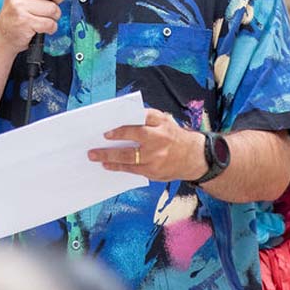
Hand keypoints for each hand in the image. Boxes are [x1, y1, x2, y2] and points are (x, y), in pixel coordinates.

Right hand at [0, 0, 75, 51]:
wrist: (5, 32)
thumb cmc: (22, 8)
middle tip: (53, 2)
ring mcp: (18, 4)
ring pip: (53, 8)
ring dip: (54, 15)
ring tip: (45, 16)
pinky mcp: (23, 21)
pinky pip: (49, 23)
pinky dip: (51, 27)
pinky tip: (42, 26)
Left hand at [88, 109, 205, 182]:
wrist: (194, 157)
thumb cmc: (174, 136)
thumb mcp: (165, 121)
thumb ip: (146, 118)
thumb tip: (121, 118)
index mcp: (161, 124)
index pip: (140, 122)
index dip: (123, 128)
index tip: (107, 131)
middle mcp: (159, 140)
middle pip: (133, 140)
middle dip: (113, 142)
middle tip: (96, 144)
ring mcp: (156, 158)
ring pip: (129, 158)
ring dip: (110, 157)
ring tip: (95, 156)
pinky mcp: (153, 171)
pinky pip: (132, 169)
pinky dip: (118, 167)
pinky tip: (107, 165)